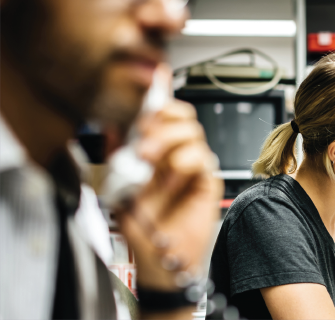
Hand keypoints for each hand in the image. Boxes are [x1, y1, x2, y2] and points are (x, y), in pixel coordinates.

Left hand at [117, 99, 222, 290]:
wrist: (161, 260)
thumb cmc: (143, 230)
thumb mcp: (117, 192)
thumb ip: (115, 162)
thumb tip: (110, 132)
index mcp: (153, 152)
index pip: (160, 114)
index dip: (158, 96)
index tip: (148, 87)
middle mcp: (174, 155)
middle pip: (181, 116)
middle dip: (161, 119)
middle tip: (142, 138)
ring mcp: (191, 166)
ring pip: (193, 131)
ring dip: (170, 138)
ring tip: (151, 159)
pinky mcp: (206, 180)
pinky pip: (203, 156)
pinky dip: (186, 160)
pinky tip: (172, 177)